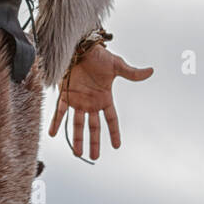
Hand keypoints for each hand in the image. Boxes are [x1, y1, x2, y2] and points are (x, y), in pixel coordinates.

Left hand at [48, 43, 152, 159]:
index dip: (114, 132)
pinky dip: (56, 122)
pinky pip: (60, 112)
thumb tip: (151, 71)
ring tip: (77, 153)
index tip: (117, 146)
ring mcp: (78, 100)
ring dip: (76, 138)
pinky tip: (53, 133)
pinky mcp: (65, 94)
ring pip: (77, 123)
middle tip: (94, 157)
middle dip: (93, 142)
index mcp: (104, 98)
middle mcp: (91, 102)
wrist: (80, 46)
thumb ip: (131, 73)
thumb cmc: (99, 55)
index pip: (111, 119)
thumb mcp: (117, 65)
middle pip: (93, 126)